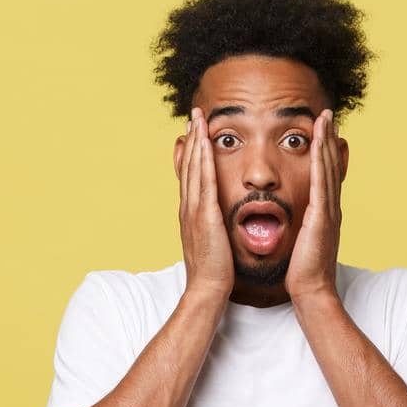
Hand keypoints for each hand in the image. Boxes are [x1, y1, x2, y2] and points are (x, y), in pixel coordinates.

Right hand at [176, 107, 234, 301]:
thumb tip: (217, 219)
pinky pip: (205, 180)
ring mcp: (194, 210)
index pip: (190, 176)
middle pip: (189, 166)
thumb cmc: (214, 272)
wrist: (208, 289)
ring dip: (196, 142)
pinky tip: (206, 143)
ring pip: (195, 168)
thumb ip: (213, 227)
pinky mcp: (205, 214)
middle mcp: (189, 208)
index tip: (193, 134)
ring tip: (198, 119)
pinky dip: (204, 159)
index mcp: (191, 214)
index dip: (191, 154)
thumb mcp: (212, 243)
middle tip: (193, 116)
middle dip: (192, 139)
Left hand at [285, 108, 343, 301]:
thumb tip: (295, 222)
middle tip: (327, 116)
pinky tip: (318, 143)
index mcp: (324, 214)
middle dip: (328, 140)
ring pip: (328, 169)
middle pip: (330, 167)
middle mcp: (330, 209)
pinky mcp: (322, 217)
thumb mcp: (302, 244)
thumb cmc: (302, 273)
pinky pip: (321, 182)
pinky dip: (321, 160)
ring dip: (326, 142)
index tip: (321, 132)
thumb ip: (301, 228)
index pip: (325, 176)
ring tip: (324, 119)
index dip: (324, 153)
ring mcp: (329, 212)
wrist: (312, 292)